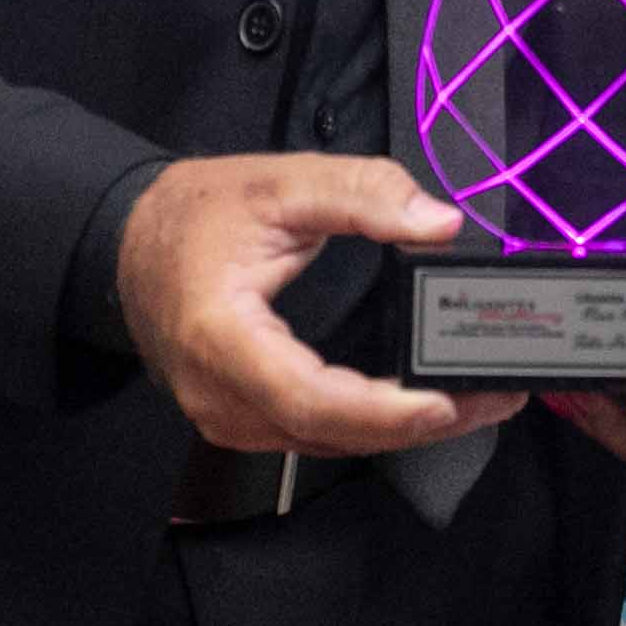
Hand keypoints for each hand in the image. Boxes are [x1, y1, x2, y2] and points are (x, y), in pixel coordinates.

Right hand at [117, 153, 522, 458]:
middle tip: (497, 396)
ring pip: (327, 442)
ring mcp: (227, 416)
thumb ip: (363, 193)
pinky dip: (371, 424)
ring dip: (404, 428)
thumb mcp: (280, 183)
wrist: (128, 244)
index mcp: (221, 337)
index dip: (380, 409)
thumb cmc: (194, 215)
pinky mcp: (241, 419)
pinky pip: (314, 434)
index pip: (308, 395)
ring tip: (478, 401)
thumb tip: (439, 222)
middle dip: (419, 423)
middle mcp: (219, 394)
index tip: (443, 400)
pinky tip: (420, 406)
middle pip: (330, 431)